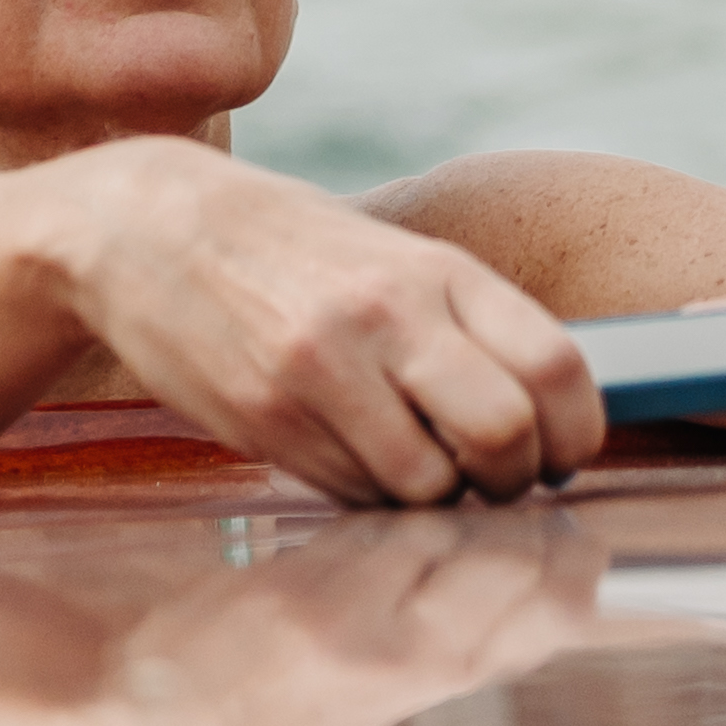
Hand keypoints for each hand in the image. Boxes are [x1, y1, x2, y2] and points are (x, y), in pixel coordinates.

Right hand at [54, 150, 607, 506]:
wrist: (149, 226)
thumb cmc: (289, 249)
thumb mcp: (392, 258)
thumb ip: (465, 325)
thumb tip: (545, 413)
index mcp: (437, 269)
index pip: (555, 365)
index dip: (577, 431)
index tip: (563, 454)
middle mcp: (389, 316)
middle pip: (505, 434)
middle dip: (515, 480)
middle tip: (498, 482)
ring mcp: (324, 370)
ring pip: (429, 484)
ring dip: (437, 498)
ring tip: (416, 470)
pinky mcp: (267, 418)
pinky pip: (353, 494)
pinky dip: (370, 496)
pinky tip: (349, 456)